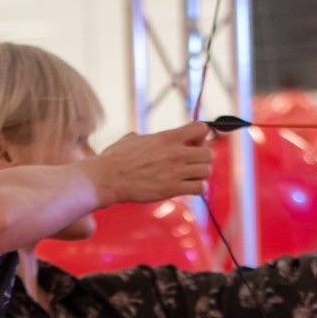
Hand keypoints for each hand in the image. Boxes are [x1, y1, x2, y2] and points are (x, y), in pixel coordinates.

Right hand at [94, 122, 212, 206]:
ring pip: (206, 171)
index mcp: (168, 137)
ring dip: (200, 175)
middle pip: (208, 154)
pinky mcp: (173, 189)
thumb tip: (148, 139)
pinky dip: (198, 189)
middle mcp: (176, 152)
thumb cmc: (116, 158)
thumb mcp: (134, 138)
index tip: (192, 143)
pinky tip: (189, 188)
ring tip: (189, 178)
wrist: (108, 178)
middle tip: (190, 164)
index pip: (201, 128)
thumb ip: (149, 138)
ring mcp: (176, 171)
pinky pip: (200, 188)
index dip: (201, 136)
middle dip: (201, 159)